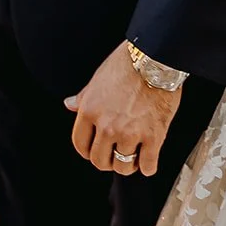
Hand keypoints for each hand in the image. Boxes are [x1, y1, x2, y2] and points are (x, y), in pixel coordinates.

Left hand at [64, 43, 180, 175]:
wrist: (156, 58)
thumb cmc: (127, 64)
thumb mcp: (98, 78)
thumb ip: (83, 97)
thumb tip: (69, 105)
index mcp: (90, 111)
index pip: (80, 145)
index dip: (87, 151)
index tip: (94, 150)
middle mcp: (107, 126)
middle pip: (100, 161)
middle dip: (107, 161)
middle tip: (114, 154)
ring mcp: (130, 134)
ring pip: (123, 167)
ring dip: (127, 164)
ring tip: (133, 155)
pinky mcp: (153, 137)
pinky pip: (148, 165)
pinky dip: (148, 166)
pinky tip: (149, 159)